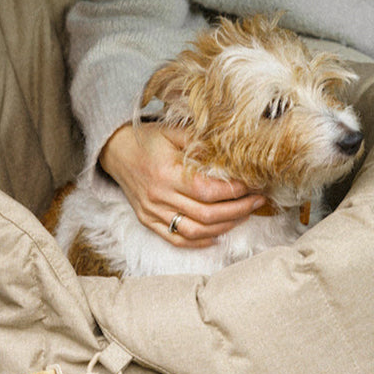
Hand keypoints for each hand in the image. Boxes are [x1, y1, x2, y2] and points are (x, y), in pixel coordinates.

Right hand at [99, 122, 266, 246]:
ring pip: (195, 231)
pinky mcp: (148, 220)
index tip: (252, 184)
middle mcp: (159, 196)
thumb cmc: (146, 139)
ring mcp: (152, 212)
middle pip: (207, 214)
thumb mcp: (173, 131)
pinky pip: (177, 239)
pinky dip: (200, 242)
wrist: (115, 150)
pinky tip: (218, 235)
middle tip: (257, 201)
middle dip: (238, 209)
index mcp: (167, 173)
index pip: (208, 190)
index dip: (234, 191)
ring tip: (243, 215)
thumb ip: (201, 141)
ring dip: (224, 226)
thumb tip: (234, 150)